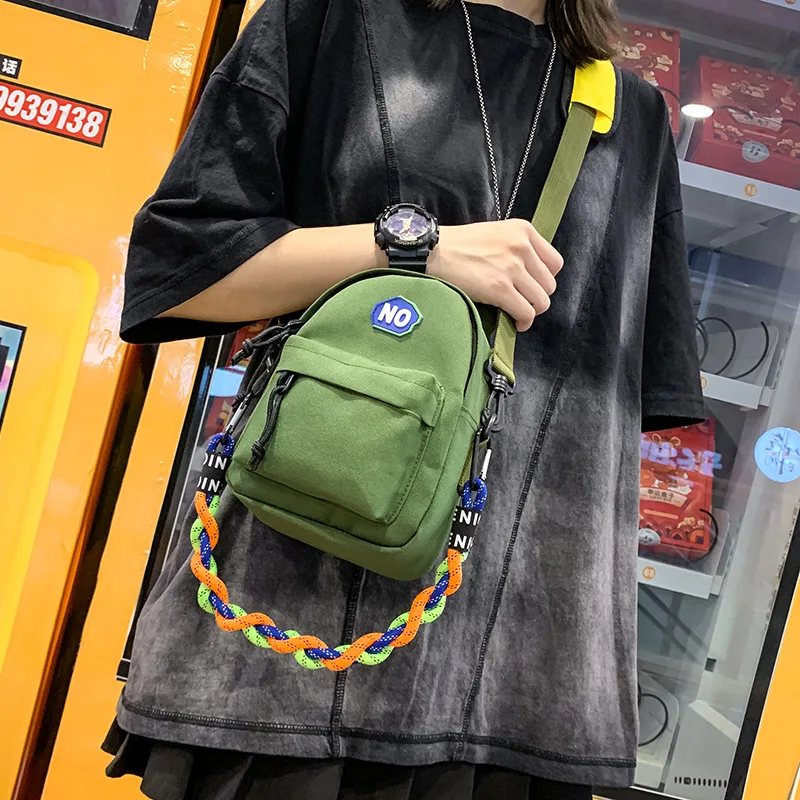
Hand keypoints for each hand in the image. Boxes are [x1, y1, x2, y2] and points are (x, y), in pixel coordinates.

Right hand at [427, 219, 562, 331]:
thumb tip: (529, 274)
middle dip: (537, 297)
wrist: (434, 252)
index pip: (555, 262)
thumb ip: (516, 247)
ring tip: (518, 313)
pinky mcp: (501, 288)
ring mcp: (512, 268)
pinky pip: (526, 312)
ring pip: (541, 301)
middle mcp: (522, 246)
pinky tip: (515, 322)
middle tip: (521, 301)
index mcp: (523, 230)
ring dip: (531, 311)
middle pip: (549, 284)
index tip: (531, 285)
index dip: (545, 279)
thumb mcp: (495, 233)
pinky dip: (523, 321)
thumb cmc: (459, 245)